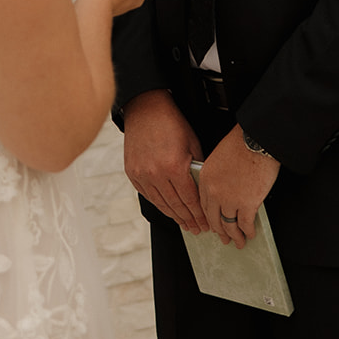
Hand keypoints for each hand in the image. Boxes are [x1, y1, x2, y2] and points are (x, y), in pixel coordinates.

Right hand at [122, 89, 208, 233]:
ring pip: (160, 203)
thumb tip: (203, 190)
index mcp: (174, 167)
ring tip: (185, 224)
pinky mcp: (132, 173)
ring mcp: (142, 175)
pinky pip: (148, 195)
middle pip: (175, 205)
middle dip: (189, 219)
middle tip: (197, 229)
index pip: (190, 200)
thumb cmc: (172, 123)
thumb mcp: (193, 144)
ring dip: (174, 216)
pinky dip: (159, 204)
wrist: (146, 109)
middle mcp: (156, 174)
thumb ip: (197, 169)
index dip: (199, 215)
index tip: (206, 224)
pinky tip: (168, 210)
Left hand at [197, 125, 279, 249]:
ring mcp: (230, 200)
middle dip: (220, 232)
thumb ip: (217, 175)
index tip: (213, 225)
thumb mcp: (219, 157)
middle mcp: (214, 192)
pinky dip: (248, 231)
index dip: (210, 218)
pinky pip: (245, 224)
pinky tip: (251, 234)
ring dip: (234, 236)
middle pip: (214, 219)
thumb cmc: (240, 143)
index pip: (204, 205)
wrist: (256, 140)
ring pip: (229, 225)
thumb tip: (224, 189)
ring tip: (239, 242)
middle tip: (223, 238)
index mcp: (206, 178)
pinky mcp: (247, 204)